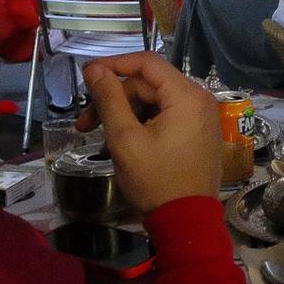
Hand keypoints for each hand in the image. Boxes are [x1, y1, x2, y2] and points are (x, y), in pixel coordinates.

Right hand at [83, 54, 219, 211]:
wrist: (187, 221)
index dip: (113, 64)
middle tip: (84, 123)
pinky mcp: (197, 132)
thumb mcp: (125, 138)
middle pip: (147, 84)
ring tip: (98, 138)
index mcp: (186, 95)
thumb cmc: (156, 179)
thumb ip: (109, 99)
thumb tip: (94, 69)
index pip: (146, 62)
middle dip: (114, 99)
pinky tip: (119, 144)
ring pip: (153, 102)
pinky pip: (164, 116)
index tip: (86, 75)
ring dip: (123, 115)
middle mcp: (199, 99)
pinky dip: (140, 125)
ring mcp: (200, 116)